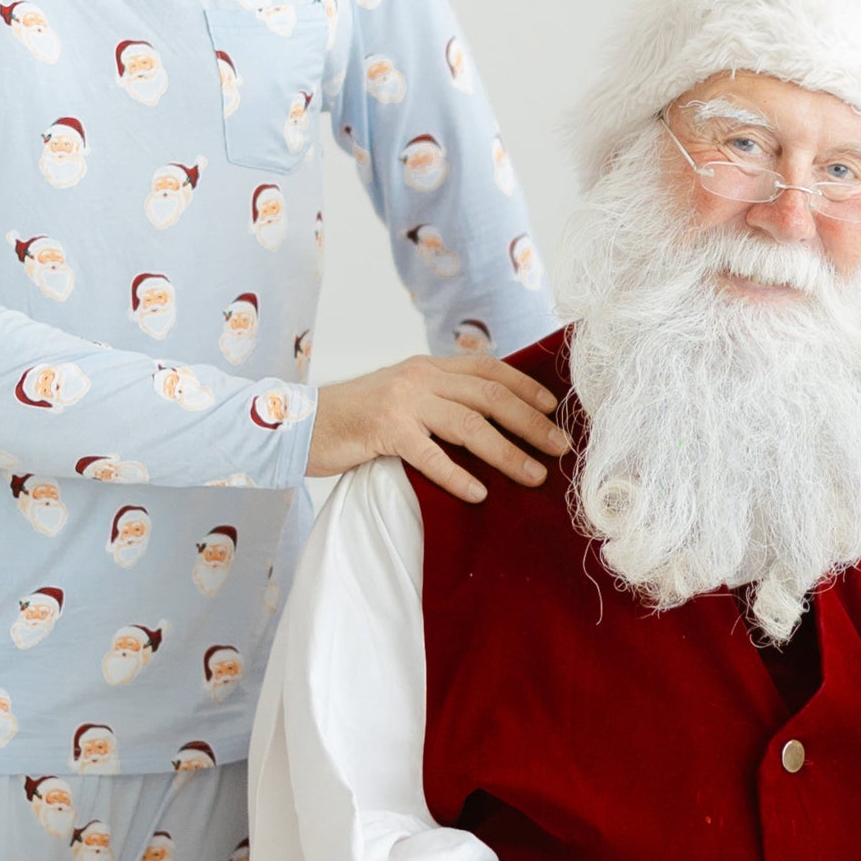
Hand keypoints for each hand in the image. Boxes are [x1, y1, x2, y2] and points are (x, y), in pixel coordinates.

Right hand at [308, 352, 568, 499]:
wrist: (299, 424)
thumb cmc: (356, 420)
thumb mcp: (402, 397)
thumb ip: (439, 400)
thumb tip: (489, 422)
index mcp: (427, 367)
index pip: (488, 369)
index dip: (525, 388)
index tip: (554, 409)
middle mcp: (419, 377)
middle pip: (490, 397)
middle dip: (531, 423)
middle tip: (560, 447)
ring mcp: (402, 402)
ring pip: (470, 425)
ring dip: (507, 453)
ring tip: (533, 475)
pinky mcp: (383, 430)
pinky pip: (430, 455)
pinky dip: (458, 476)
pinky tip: (478, 493)